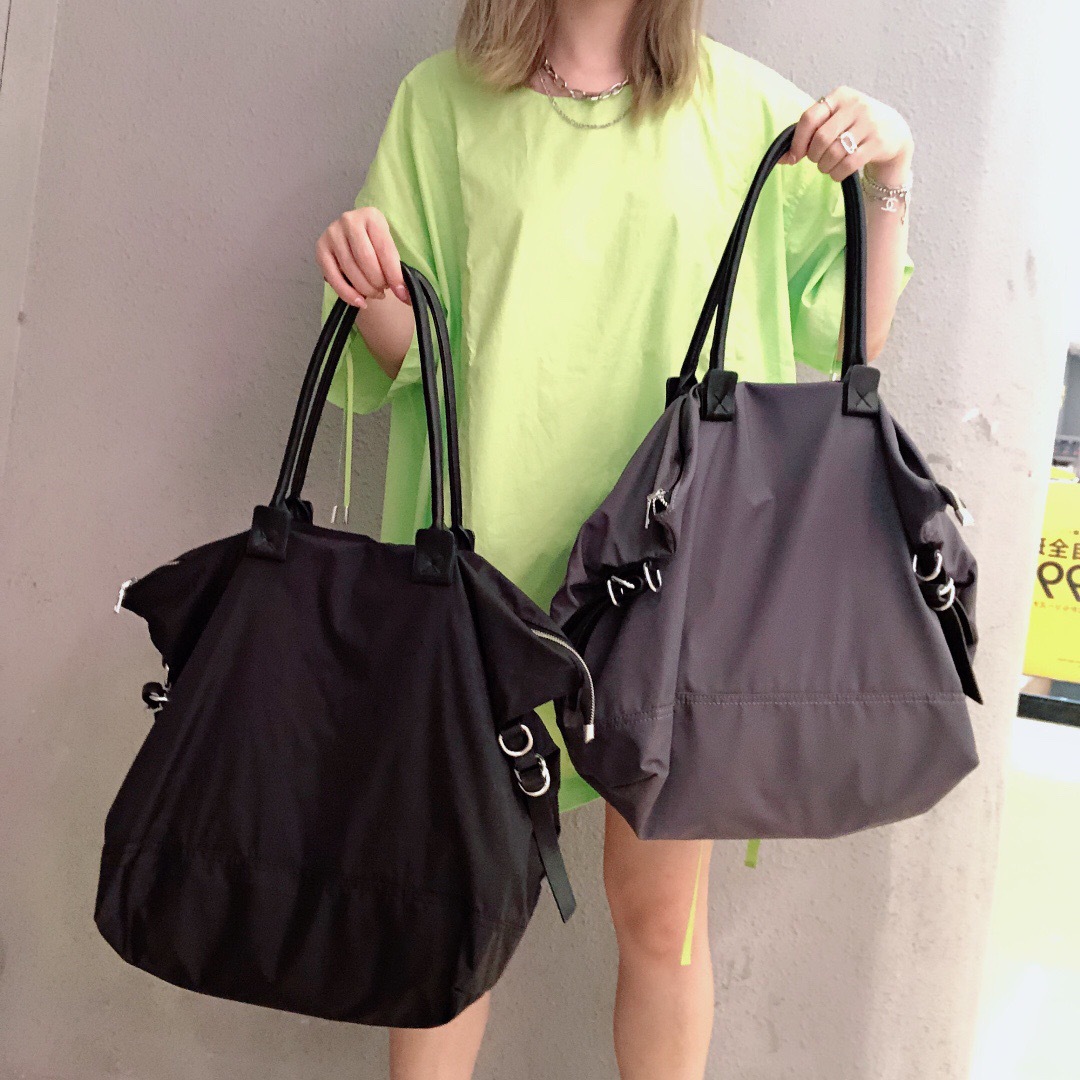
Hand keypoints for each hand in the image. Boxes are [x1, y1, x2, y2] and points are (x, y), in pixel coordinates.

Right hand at [316, 206, 410, 309]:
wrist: (354, 236)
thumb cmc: (375, 244)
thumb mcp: (388, 248)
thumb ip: (396, 269)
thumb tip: (405, 296)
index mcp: (371, 216)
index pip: (385, 250)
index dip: (394, 275)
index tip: (401, 293)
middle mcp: (349, 220)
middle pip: (367, 261)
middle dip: (378, 282)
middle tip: (384, 290)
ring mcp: (332, 234)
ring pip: (351, 271)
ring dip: (366, 289)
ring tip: (375, 293)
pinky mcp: (321, 249)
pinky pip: (334, 278)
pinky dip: (348, 294)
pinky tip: (359, 301)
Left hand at [781, 86, 913, 186]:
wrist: (895, 131)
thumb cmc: (856, 126)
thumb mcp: (836, 120)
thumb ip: (810, 133)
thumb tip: (781, 158)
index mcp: (840, 96)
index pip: (809, 118)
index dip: (798, 141)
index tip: (795, 157)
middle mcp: (856, 105)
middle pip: (821, 139)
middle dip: (813, 156)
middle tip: (818, 161)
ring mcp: (869, 123)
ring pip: (834, 153)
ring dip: (825, 167)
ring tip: (828, 167)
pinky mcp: (879, 142)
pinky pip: (848, 164)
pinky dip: (837, 174)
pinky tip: (838, 173)